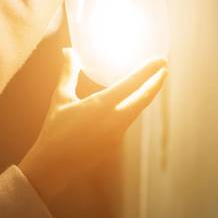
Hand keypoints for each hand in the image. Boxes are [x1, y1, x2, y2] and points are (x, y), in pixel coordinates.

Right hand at [18, 49, 167, 206]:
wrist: (54, 165)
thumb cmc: (54, 129)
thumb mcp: (60, 98)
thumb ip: (68, 73)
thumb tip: (68, 51)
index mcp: (100, 106)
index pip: (131, 84)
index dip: (148, 71)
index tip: (162, 60)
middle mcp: (113, 121)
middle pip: (142, 99)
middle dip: (155, 83)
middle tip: (164, 68)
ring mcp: (116, 134)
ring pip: (135, 110)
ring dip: (144, 96)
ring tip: (150, 83)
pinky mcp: (114, 144)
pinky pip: (126, 121)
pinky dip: (131, 109)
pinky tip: (128, 104)